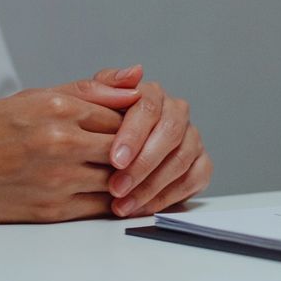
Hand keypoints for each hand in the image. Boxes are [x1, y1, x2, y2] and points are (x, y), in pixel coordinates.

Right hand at [0, 80, 139, 221]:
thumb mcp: (39, 97)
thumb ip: (92, 90)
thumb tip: (137, 78)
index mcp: (58, 109)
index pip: (122, 114)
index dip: (133, 123)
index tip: (135, 127)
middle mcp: (60, 142)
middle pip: (126, 146)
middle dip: (137, 149)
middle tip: (140, 151)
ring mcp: (58, 178)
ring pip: (119, 177)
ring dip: (128, 176)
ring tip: (129, 171)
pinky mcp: (53, 209)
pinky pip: (102, 205)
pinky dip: (115, 199)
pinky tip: (115, 192)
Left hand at [81, 66, 212, 216]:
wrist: (89, 153)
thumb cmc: (85, 129)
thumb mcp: (80, 105)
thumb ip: (101, 87)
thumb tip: (135, 72)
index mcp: (151, 94)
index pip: (148, 108)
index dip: (133, 135)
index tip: (115, 160)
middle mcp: (176, 112)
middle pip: (171, 133)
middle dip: (144, 164)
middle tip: (117, 187)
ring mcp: (191, 137)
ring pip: (183, 158)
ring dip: (153, 185)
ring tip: (123, 204)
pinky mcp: (200, 162)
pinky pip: (195, 178)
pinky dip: (170, 196)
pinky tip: (144, 207)